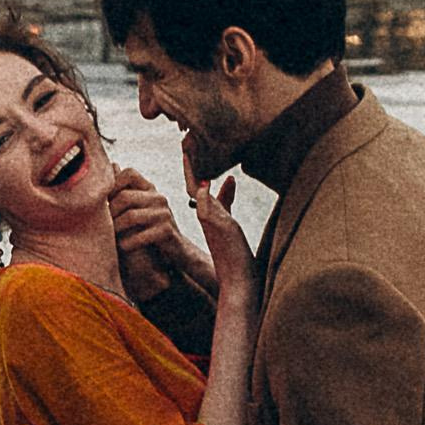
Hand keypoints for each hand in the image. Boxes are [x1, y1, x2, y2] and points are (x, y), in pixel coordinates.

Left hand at [108, 165, 211, 302]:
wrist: (176, 250)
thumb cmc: (150, 228)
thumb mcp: (139, 207)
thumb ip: (126, 189)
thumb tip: (112, 164)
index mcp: (150, 188)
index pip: (129, 173)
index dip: (113, 185)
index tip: (105, 202)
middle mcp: (158, 198)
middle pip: (125, 197)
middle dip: (110, 212)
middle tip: (104, 224)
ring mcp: (163, 214)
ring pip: (130, 217)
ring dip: (116, 229)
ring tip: (111, 237)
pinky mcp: (166, 231)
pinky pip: (139, 236)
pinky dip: (127, 243)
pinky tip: (123, 247)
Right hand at [184, 134, 256, 302]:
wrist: (238, 282)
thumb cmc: (236, 256)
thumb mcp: (229, 221)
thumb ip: (225, 201)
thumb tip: (230, 178)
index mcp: (208, 214)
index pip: (196, 186)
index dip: (193, 167)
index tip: (190, 148)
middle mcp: (205, 217)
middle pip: (193, 186)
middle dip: (190, 164)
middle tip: (186, 141)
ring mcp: (209, 224)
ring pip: (195, 194)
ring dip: (193, 172)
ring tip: (189, 151)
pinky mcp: (215, 231)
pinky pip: (204, 210)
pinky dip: (203, 195)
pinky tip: (205, 181)